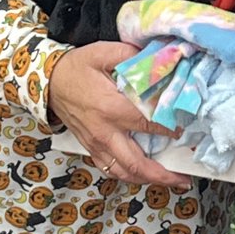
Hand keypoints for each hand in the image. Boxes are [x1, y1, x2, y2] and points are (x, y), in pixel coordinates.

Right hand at [47, 43, 190, 186]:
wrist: (48, 81)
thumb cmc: (76, 67)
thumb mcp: (103, 52)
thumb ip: (132, 56)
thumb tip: (159, 60)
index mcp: (111, 108)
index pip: (149, 125)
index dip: (171, 130)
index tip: (187, 130)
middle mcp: (105, 132)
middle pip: (138, 163)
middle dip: (163, 175)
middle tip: (184, 179)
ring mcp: (96, 144)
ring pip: (124, 172)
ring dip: (148, 181)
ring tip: (169, 181)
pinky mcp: (90, 148)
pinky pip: (110, 170)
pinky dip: (128, 176)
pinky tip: (142, 175)